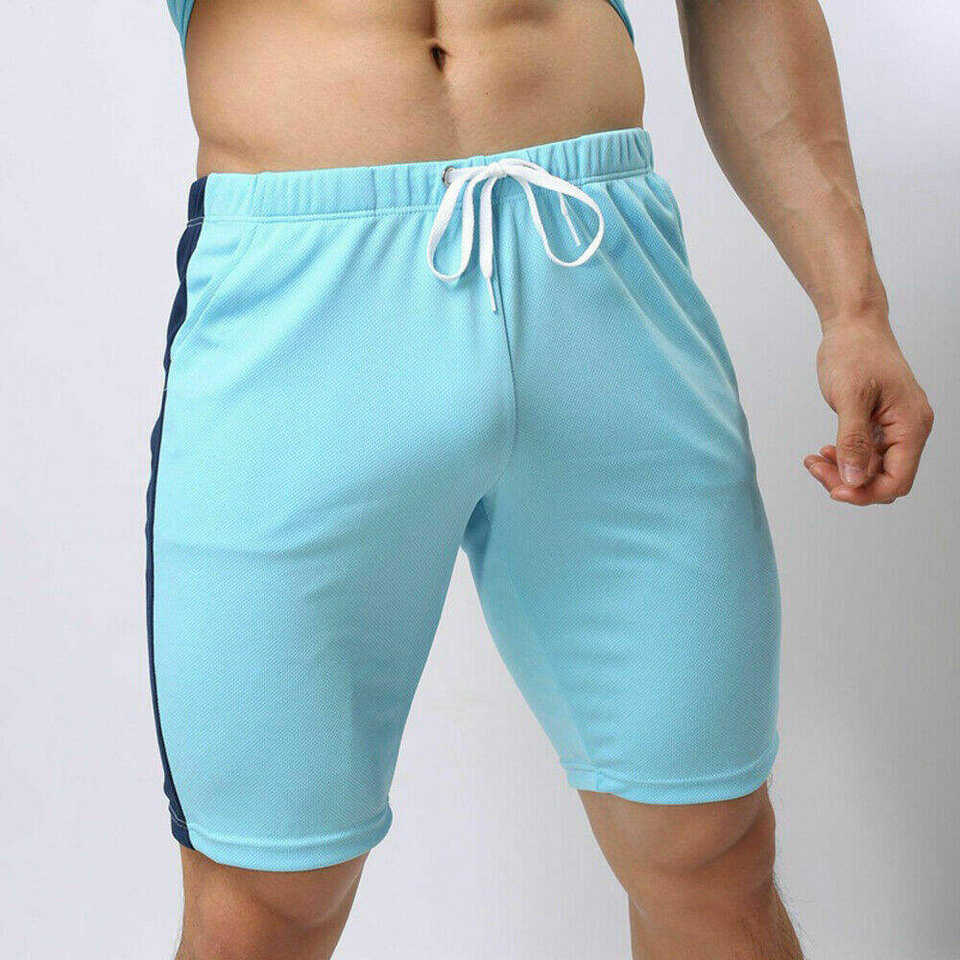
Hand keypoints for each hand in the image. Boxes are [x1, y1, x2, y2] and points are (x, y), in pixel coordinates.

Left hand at [804, 318, 933, 504]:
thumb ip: (853, 441)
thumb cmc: (855, 351)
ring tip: (814, 460)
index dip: (866, 493)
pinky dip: (845, 456)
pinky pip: (866, 453)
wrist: (853, 325)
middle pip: (884, 478)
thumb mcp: (850, 397)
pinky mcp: (880, 422)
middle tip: (816, 468)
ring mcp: (895, 426)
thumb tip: (854, 479)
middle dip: (849, 482)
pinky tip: (824, 452)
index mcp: (911, 424)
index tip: (833, 490)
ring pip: (872, 468)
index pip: (897, 480)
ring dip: (843, 470)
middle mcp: (909, 428)